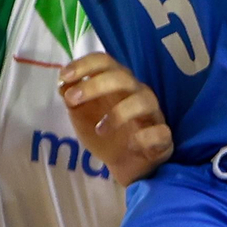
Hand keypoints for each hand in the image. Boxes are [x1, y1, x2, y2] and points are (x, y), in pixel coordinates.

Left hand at [59, 54, 172, 187]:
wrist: (123, 165)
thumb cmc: (103, 133)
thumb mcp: (82, 116)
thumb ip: (72, 99)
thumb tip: (63, 84)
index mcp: (117, 82)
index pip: (105, 61)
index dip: (85, 64)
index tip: (63, 76)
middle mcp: (137, 92)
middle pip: (122, 77)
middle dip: (95, 85)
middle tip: (72, 99)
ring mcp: (153, 113)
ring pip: (143, 100)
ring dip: (119, 113)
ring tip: (99, 130)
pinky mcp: (163, 137)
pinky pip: (160, 131)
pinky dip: (145, 136)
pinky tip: (131, 144)